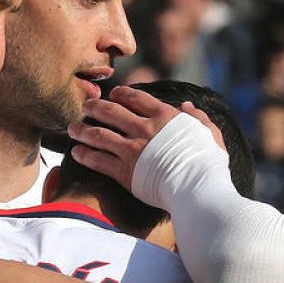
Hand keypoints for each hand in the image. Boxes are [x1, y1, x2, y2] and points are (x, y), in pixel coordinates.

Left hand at [68, 85, 223, 192]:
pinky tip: (76, 152)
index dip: (123, 93)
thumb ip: (198, 118)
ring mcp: (132, 150)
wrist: (198, 189)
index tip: (115, 93)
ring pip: (99, 134)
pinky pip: (98, 160)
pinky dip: (85, 155)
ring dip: (83, 129)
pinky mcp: (124, 172)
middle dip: (95, 107)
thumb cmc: (209, 164)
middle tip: (86, 106)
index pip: (137, 98)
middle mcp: (144, 129)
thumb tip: (186, 106)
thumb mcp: (210, 134)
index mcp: (165, 117)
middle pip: (112, 111)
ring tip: (72, 128)